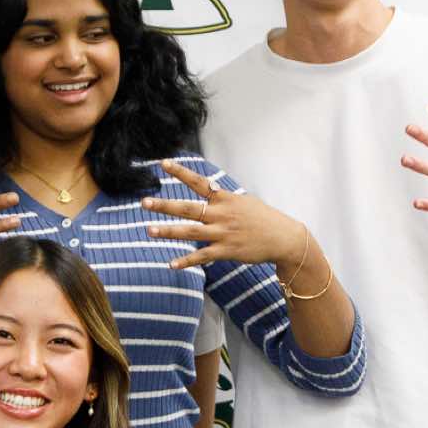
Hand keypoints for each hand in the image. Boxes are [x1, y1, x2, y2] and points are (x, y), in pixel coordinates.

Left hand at [142, 161, 303, 271]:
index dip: (181, 173)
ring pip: (191, 232)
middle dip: (165, 205)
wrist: (283, 238)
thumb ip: (223, 199)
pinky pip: (202, 256)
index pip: (199, 182)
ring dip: (169, 231)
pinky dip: (186, 261)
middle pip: (188, 208)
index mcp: (225, 199)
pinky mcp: (227, 251)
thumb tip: (209, 191)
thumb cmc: (263, 218)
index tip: (163, 163)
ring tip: (149, 230)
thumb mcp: (243, 201)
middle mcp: (221, 214)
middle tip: (144, 202)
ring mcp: (223, 233)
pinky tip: (171, 264)